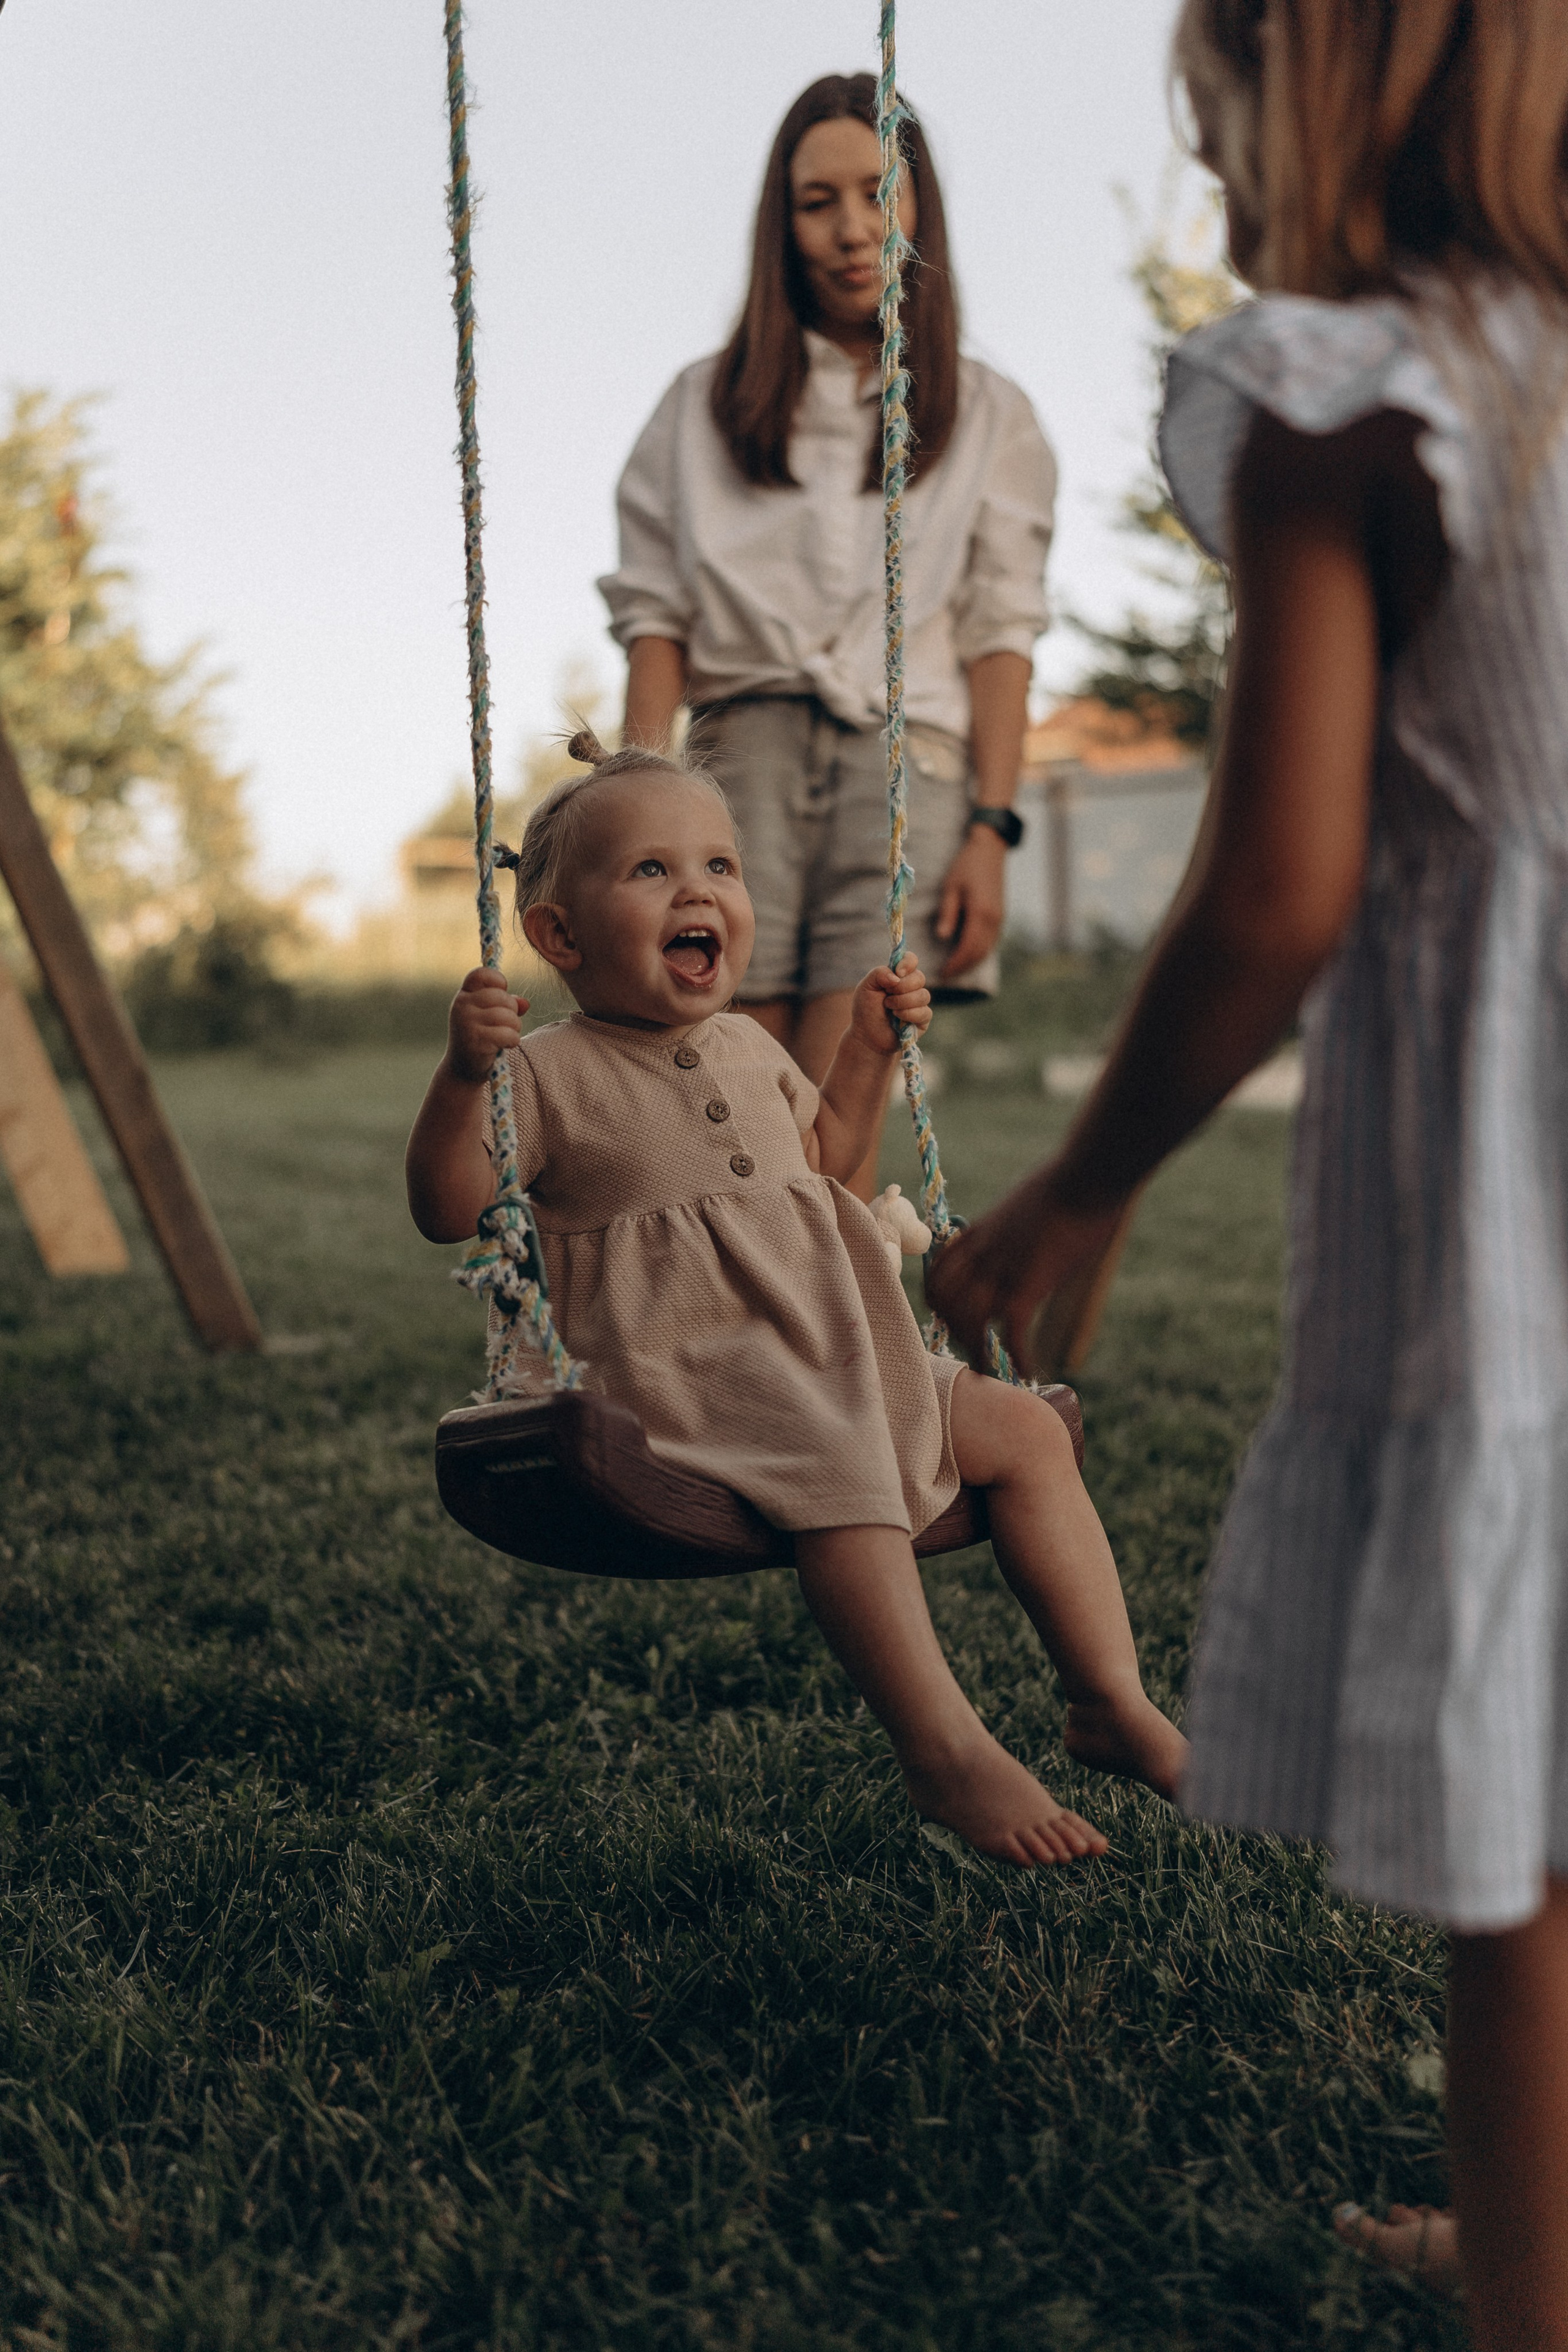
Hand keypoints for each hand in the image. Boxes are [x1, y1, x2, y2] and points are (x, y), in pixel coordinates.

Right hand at [445, 966, 526, 1084]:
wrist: (462, 1069)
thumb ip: (507, 1005)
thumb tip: (525, 1003)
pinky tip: (506, 1045)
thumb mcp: (489, 1016)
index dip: (499, 981)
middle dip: (512, 1011)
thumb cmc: (479, 1037)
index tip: (501, 994)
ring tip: (506, 1035)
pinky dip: (513, 1040)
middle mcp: (462, 1005)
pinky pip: (509, 1033)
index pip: (483, 973)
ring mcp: (467, 1023)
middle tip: (506, 1024)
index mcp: (464, 995)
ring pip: (508, 1016)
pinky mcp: (477, 1041)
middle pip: (502, 996)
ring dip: (514, 1027)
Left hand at [850, 955, 931, 1054]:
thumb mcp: (866, 987)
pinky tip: (898, 1019)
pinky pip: (925, 1012)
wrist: (867, 1035)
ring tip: (889, 1008)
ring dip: (903, 1002)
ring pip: (923, 995)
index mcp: (898, 975)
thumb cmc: (866, 1010)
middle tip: (887, 997)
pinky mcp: (923, 1019)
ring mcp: (919, 1003)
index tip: (898, 972)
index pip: (911, 959)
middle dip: (902, 987)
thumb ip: (879, 974)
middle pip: (919, 977)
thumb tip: (897, 977)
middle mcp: (911, 987)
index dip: (907, 963)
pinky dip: (909, 1015)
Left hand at [924, 1160, 1129, 1370]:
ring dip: (980, 1349)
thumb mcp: (1028, 1203)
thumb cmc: (1070, 1180)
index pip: (940, 1271)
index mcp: (981, 1232)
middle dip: (955, 1329)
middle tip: (976, 1349)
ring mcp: (1004, 1268)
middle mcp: (984, 1253)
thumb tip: (1030, 1232)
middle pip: (947, 1301)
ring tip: (994, 1367)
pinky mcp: (1031, 1282)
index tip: (954, 1316)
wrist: (1088, 1172)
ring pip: (969, 1320)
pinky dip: (1018, 1355)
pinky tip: (1029, 1369)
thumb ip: (1018, 1225)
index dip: (940, 1299)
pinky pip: (1011, 1331)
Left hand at [933, 827, 1005, 979]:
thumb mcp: (951, 887)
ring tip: (955, 968)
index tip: (942, 972)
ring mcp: (1000, 919)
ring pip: (987, 949)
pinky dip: (980, 952)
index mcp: (981, 913)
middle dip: (963, 966)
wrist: (989, 850)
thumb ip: (948, 913)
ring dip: (972, 962)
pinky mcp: (1000, 916)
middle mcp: (993, 920)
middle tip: (946, 974)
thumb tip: (942, 937)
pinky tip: (968, 954)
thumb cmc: (966, 866)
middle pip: (979, 953)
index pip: (968, 948)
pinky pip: (991, 941)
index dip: (956, 963)